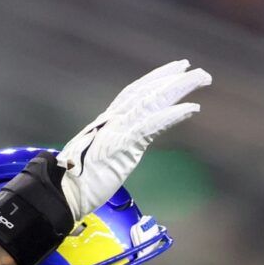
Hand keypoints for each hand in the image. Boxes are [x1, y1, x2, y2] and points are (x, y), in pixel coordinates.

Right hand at [56, 60, 209, 222]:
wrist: (61, 194)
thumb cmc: (77, 182)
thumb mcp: (99, 158)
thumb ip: (114, 145)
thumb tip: (127, 144)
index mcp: (107, 122)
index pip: (134, 93)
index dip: (154, 79)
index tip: (174, 71)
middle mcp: (112, 120)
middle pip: (146, 91)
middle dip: (172, 78)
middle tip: (197, 70)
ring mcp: (117, 131)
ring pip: (152, 101)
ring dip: (179, 88)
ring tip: (202, 79)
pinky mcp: (122, 146)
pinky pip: (151, 125)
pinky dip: (172, 115)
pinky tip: (191, 108)